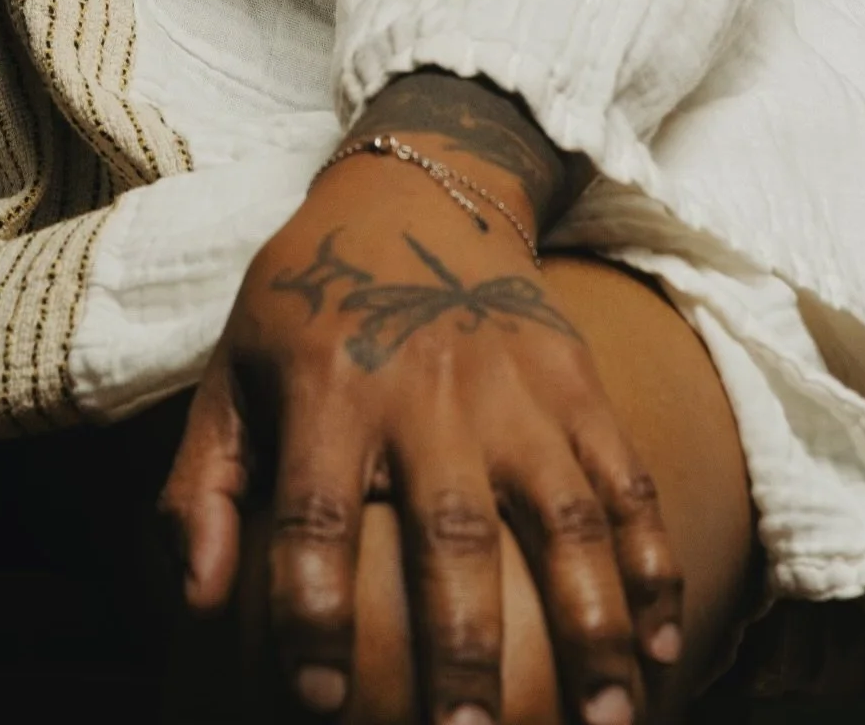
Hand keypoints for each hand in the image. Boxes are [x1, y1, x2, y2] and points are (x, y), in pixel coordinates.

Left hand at [161, 160, 683, 724]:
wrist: (419, 191)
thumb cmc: (310, 305)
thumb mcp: (234, 369)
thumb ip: (201, 484)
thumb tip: (196, 603)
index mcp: (328, 385)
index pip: (314, 514)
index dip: (312, 613)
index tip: (319, 703)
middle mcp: (427, 387)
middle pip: (454, 532)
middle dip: (465, 649)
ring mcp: (515, 386)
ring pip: (566, 518)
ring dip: (594, 628)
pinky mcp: (577, 380)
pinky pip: (627, 482)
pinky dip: (656, 566)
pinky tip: (668, 652)